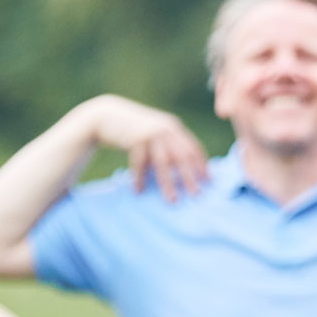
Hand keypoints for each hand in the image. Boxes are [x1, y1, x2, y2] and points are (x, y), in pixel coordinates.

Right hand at [84, 95, 208, 201]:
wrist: (108, 115)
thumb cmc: (134, 129)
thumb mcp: (156, 133)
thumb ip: (170, 144)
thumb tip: (186, 168)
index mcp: (173, 128)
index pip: (193, 148)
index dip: (201, 165)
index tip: (208, 181)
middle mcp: (165, 129)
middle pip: (181, 157)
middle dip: (190, 177)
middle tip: (196, 195)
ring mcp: (150, 134)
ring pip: (162, 163)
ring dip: (168, 184)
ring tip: (172, 200)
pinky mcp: (134, 139)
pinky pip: (139, 163)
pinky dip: (139, 178)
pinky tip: (139, 190)